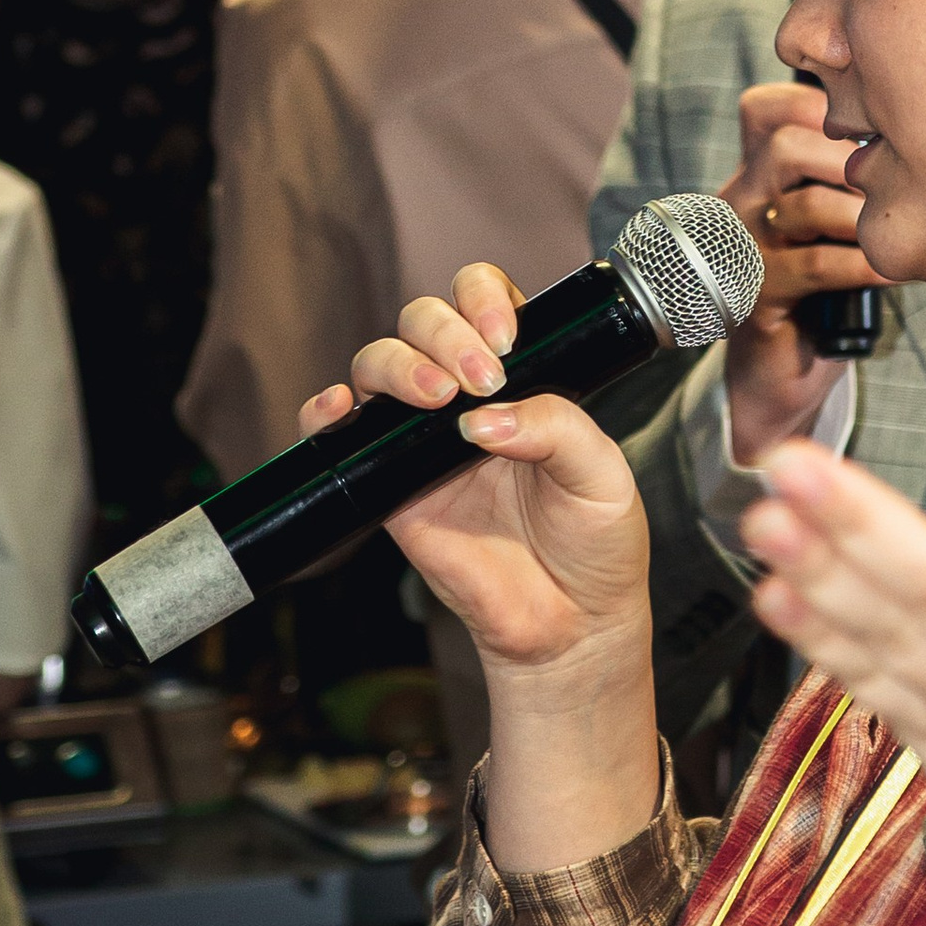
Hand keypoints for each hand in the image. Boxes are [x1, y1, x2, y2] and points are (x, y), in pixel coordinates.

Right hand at [304, 262, 649, 686]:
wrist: (570, 625)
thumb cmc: (595, 545)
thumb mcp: (602, 477)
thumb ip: (558, 429)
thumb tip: (484, 418)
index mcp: (522, 379)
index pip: (485, 302)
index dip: (484, 300)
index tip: (506, 338)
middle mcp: (465, 398)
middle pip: (423, 322)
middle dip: (445, 334)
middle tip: (479, 380)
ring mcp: (421, 439)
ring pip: (379, 363)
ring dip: (399, 365)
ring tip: (436, 398)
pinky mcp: (388, 485)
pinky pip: (339, 436)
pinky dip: (324, 410)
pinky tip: (341, 408)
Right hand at [718, 80, 875, 460]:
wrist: (778, 370)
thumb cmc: (822, 282)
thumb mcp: (832, 217)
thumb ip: (853, 172)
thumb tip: (925, 132)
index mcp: (757, 173)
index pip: (768, 109)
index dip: (818, 104)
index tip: (869, 129)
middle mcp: (741, 202)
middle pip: (785, 145)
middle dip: (850, 161)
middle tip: (891, 182)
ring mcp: (745, 250)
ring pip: (804, 204)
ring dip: (863, 216)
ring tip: (894, 228)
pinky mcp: (758, 297)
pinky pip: (814, 266)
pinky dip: (862, 264)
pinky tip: (890, 270)